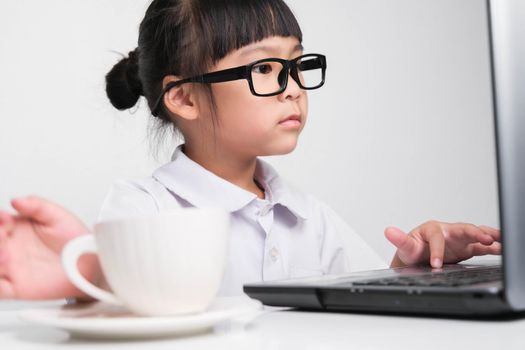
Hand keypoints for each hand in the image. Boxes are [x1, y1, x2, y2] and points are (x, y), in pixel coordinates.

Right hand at [0, 196, 98, 299]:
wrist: (88, 263)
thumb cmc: (74, 239)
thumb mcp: (58, 216)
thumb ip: (37, 205)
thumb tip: (16, 200)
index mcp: (15, 228)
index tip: (6, 219)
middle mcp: (9, 247)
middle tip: (3, 236)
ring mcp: (10, 267)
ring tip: (6, 256)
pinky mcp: (15, 287)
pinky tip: (4, 273)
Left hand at [384, 221, 500, 267]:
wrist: (418, 258)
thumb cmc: (413, 250)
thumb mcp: (405, 246)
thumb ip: (399, 240)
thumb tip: (389, 231)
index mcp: (432, 229)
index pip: (437, 237)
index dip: (437, 250)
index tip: (436, 263)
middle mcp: (447, 231)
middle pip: (462, 228)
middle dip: (474, 232)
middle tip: (484, 239)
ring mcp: (458, 239)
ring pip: (475, 234)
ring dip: (487, 236)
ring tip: (499, 239)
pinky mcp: (465, 248)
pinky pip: (480, 247)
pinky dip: (491, 247)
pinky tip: (501, 248)